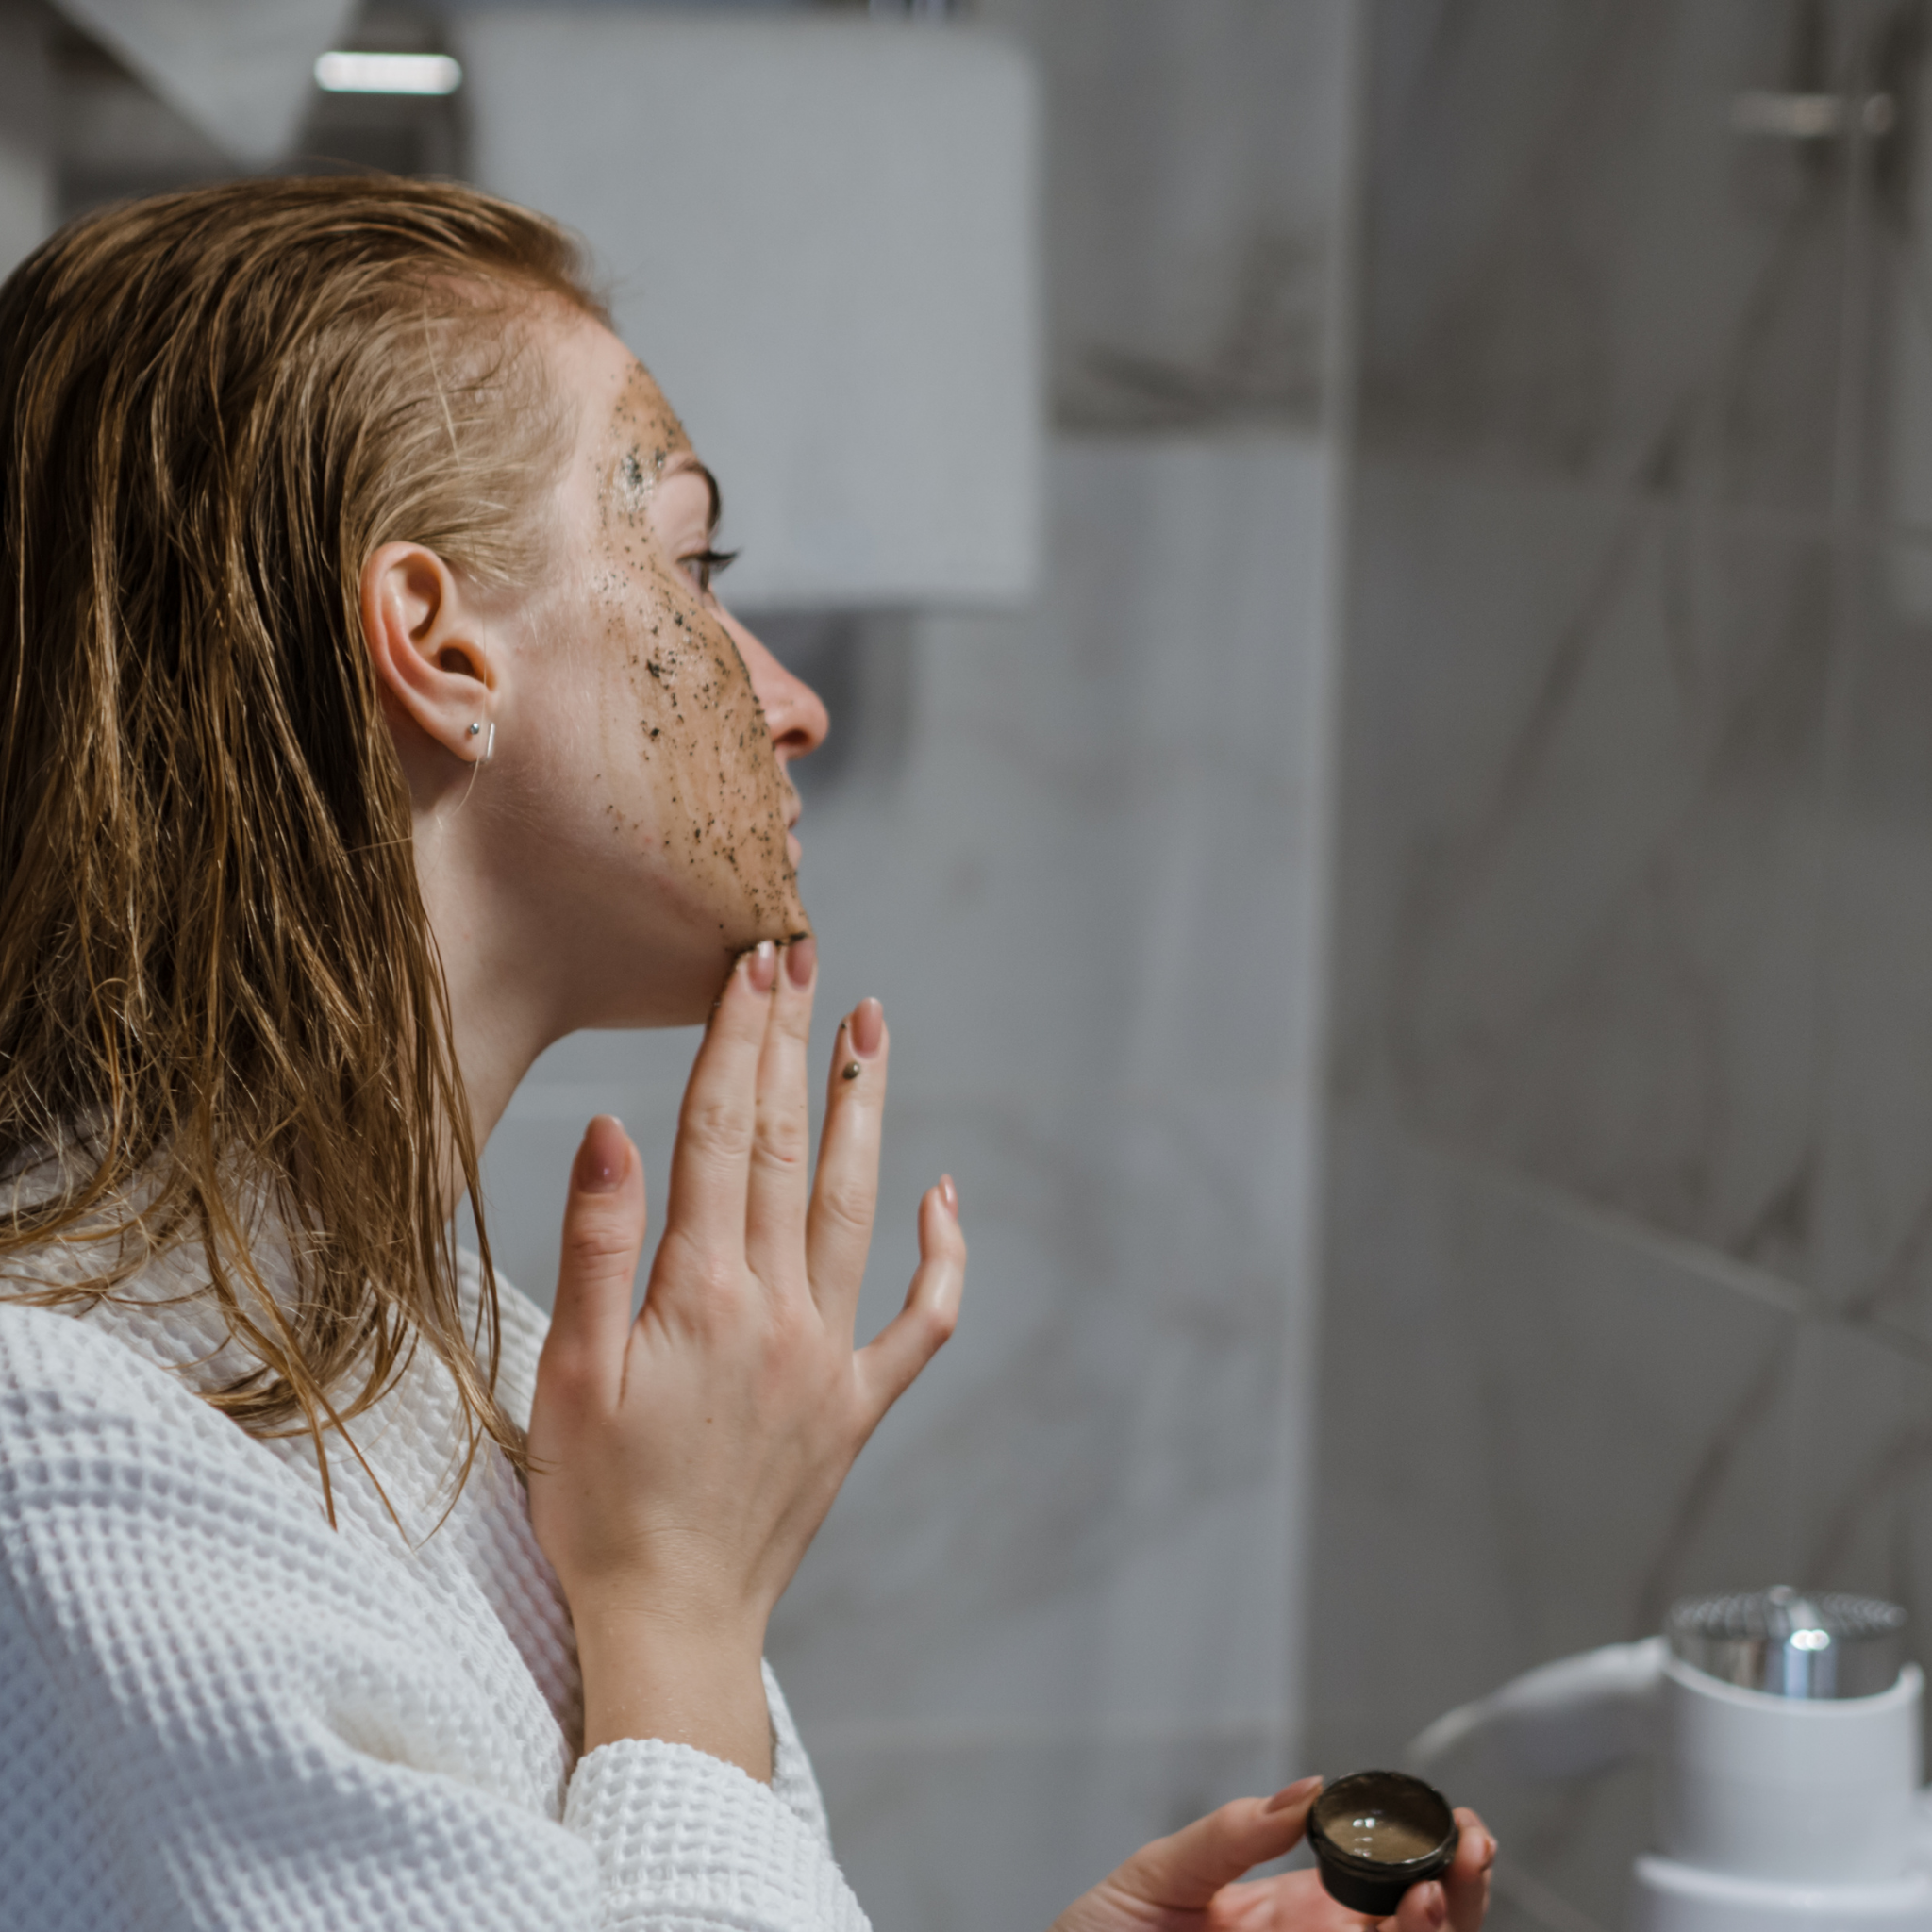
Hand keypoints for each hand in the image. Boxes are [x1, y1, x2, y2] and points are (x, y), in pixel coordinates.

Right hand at [526, 936, 965, 1778]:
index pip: (723, 1133)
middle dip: (796, 1046)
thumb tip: (614, 1126)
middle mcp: (778, 1309)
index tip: (754, 964)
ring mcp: (830, 1355)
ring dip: (866, 1112)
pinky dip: (941, 1256)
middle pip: (792, 1149)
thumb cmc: (600, 1508)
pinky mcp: (858, 1406)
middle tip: (810, 959)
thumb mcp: (569, 1377)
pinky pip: (921, 1320)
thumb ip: (597, 1245)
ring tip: (872, 1032)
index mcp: (701, 1293)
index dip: (737, 1041)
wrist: (675, 1624)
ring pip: (858, 1208)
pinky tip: (944, 1197)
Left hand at [1051, 1780, 1494, 1931]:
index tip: (1454, 1821)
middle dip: (1460, 1886)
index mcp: (1296, 1909)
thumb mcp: (1159, 1873)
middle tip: (1472, 1844)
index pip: (1384, 1881)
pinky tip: (1396, 1921)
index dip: (1430, 1853)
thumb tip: (1309, 1789)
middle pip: (1416, 1925)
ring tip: (1434, 1884)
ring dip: (1436, 1926)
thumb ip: (1231, 1835)